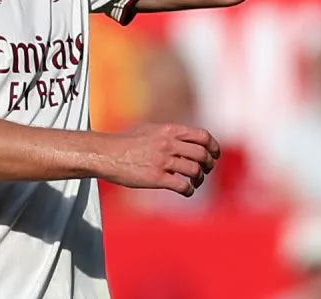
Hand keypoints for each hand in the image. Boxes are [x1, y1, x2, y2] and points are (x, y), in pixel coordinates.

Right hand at [100, 123, 220, 196]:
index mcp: (169, 130)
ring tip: (194, 183)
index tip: (214, 154)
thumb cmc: (126, 142)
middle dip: (208, 164)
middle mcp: (168, 143)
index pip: (202, 136)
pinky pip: (182, 186)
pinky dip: (189, 191)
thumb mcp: (150, 129)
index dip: (213, 146)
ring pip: (195, 171)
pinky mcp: (157, 178)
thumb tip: (185, 138)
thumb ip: (169, 133)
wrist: (107, 154)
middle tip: (205, 171)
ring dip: (199, 179)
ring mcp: (163, 161)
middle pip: (202, 154)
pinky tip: (186, 192)